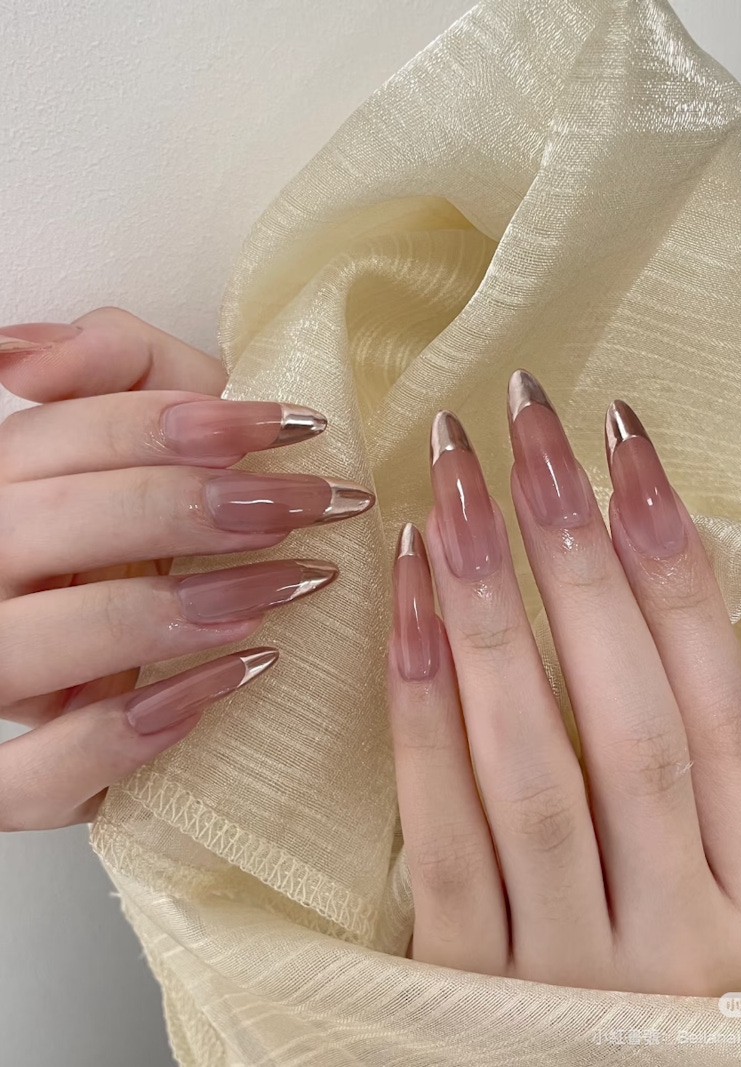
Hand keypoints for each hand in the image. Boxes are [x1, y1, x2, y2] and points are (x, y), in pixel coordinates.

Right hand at [0, 309, 372, 829]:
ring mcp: (3, 678)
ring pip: (22, 650)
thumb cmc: (180, 519)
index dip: (160, 425)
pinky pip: (34, 777)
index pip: (48, 441)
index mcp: (11, 493)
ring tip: (282, 586)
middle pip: (33, 532)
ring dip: (158, 614)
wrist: (189, 636)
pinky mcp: (23, 774)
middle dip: (177, 509)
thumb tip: (26, 354)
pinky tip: (223, 683)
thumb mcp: (168, 422)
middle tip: (298, 506)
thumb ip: (118, 363)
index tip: (279, 427)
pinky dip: (122, 738)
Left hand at [387, 371, 740, 994]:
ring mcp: (571, 959)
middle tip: (524, 428)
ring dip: (491, 610)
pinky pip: (442, 829)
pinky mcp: (469, 984)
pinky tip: (405, 607)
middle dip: (573, 549)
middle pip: (627, 706)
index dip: (669, 552)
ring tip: (455, 492)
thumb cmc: (677, 996)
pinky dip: (422, 709)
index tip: (621, 442)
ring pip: (533, 760)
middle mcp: (681, 924)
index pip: (714, 687)